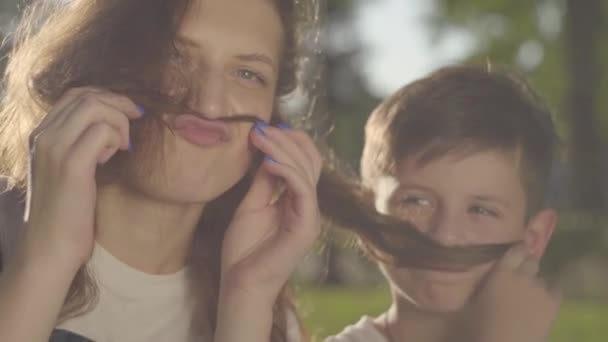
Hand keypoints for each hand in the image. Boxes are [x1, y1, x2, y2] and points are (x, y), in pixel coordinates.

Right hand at [22, 87, 142, 272]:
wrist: (50, 247)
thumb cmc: (66, 213)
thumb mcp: (69, 171)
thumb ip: (80, 145)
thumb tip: (112, 126)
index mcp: (40, 136)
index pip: (75, 95)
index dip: (107, 97)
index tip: (128, 113)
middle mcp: (43, 137)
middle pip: (86, 95)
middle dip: (119, 104)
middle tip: (136, 122)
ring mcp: (54, 149)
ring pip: (95, 107)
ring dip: (119, 121)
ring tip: (122, 147)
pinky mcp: (71, 166)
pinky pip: (102, 131)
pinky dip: (117, 138)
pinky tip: (115, 157)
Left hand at [220, 122, 321, 300]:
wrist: (241, 284)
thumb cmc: (243, 250)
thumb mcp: (251, 205)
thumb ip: (264, 181)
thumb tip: (267, 151)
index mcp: (297, 201)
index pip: (304, 162)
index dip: (290, 141)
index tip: (264, 126)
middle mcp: (308, 206)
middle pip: (310, 161)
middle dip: (286, 139)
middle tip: (260, 127)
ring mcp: (310, 216)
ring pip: (306, 171)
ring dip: (282, 149)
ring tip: (259, 137)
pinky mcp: (306, 226)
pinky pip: (302, 190)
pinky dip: (286, 170)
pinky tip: (267, 160)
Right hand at [452, 243, 560, 341]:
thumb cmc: (479, 328)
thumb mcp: (466, 307)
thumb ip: (466, 292)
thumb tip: (436, 289)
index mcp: (501, 273)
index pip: (516, 250)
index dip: (518, 250)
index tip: (516, 252)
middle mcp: (523, 276)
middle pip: (532, 261)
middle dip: (527, 267)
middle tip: (518, 278)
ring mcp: (540, 290)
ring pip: (543, 278)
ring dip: (536, 283)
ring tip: (528, 295)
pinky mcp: (553, 305)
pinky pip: (555, 291)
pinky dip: (549, 294)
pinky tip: (541, 303)